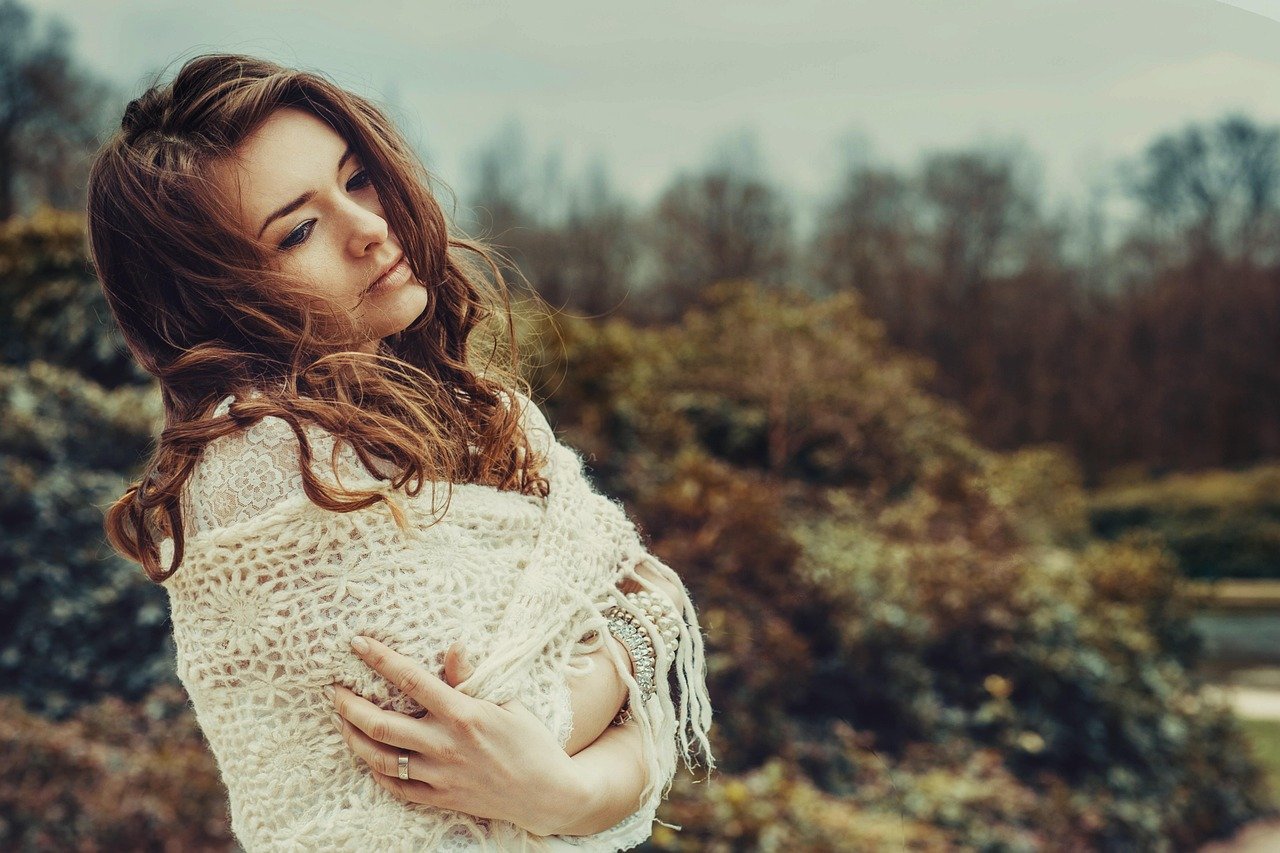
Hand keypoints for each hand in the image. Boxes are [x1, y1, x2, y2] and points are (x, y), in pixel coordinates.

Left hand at [331, 636, 589, 836]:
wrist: (548, 794)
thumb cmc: (531, 742)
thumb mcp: (507, 702)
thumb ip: (472, 678)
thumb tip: (451, 647)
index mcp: (464, 715)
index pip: (412, 681)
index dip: (382, 660)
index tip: (358, 644)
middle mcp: (446, 746)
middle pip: (383, 725)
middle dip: (351, 706)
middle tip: (334, 691)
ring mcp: (441, 776)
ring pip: (382, 759)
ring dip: (355, 739)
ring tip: (343, 722)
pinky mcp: (441, 799)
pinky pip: (398, 787)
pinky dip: (378, 772)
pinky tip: (369, 758)